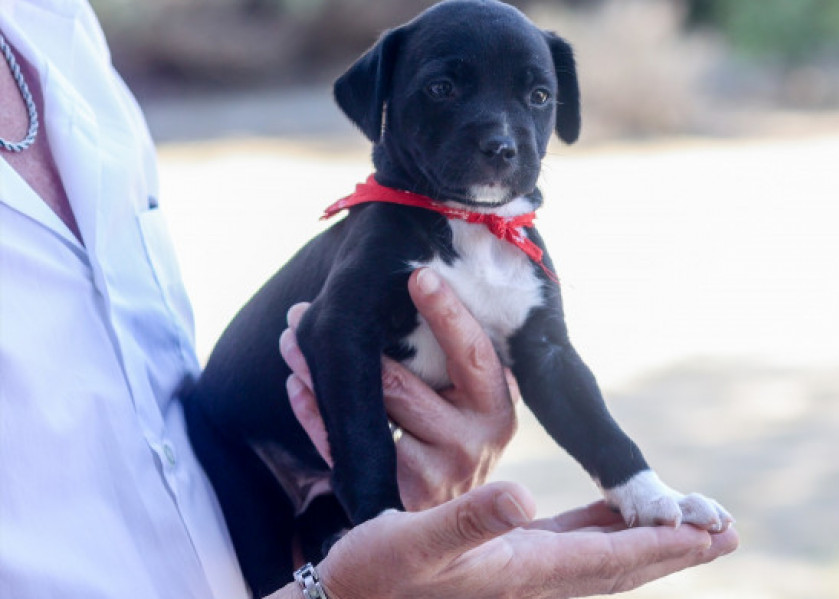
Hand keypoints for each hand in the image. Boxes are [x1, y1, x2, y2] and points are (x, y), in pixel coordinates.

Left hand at [279, 267, 517, 509]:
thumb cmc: (460, 436)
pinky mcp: (399, 497)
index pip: (473, 353)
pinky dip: (316, 415)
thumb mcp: (476, 402)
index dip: (447, 314)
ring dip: (321, 375)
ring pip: (366, 414)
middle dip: (353, 342)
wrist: (458, 526)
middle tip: (308, 309)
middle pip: (401, 385)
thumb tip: (416, 287)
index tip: (418, 276)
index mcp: (497, 408)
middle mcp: (473, 443)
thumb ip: (459, 362)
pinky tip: (299, 386)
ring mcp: (435, 475)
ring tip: (291, 340)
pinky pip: (346, 448)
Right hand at [319, 481, 738, 598]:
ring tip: (693, 525)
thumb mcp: (414, 544)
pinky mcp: (510, 559)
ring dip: (651, 541)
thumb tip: (520, 497)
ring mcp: (525, 573)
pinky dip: (607, 529)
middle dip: (676, 549)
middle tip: (728, 533)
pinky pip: (575, 545)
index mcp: (522, 574)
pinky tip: (616, 514)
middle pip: (622, 565)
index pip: (608, 559)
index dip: (660, 545)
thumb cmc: (374, 575)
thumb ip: (467, 522)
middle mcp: (534, 581)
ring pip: (605, 557)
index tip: (709, 533)